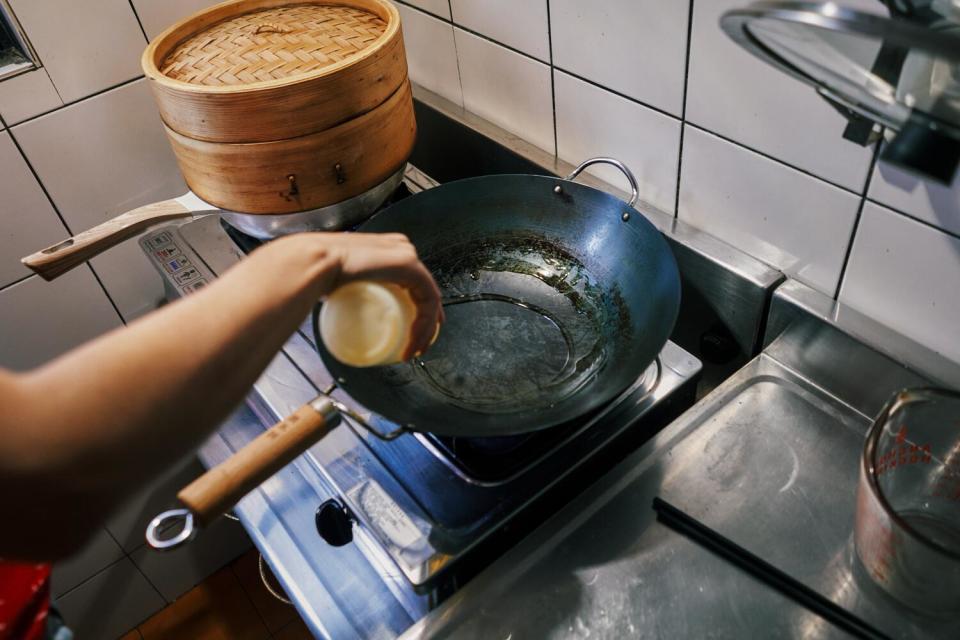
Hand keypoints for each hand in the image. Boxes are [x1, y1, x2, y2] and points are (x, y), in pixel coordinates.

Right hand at [286, 232, 443, 358]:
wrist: (313, 262)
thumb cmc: (316, 273)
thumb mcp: (338, 285)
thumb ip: (343, 294)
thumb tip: (338, 313)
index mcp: (386, 252)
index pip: (414, 282)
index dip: (420, 309)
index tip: (415, 333)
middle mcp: (401, 249)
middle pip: (424, 291)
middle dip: (428, 322)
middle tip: (418, 346)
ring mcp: (407, 255)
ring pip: (429, 298)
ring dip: (426, 329)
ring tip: (414, 350)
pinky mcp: (410, 265)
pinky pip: (428, 299)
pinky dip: (426, 322)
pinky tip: (415, 340)